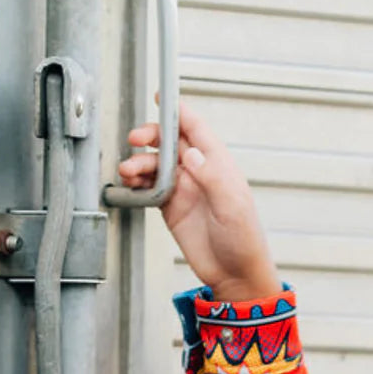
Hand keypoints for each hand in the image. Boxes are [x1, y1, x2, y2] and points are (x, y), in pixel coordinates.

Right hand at [117, 95, 280, 300]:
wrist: (235, 276)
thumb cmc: (244, 242)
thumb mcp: (232, 207)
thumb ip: (212, 177)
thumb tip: (191, 151)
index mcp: (218, 165)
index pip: (196, 129)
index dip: (178, 111)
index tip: (160, 97)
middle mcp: (199, 173)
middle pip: (170, 142)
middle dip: (151, 136)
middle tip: (136, 140)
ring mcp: (184, 189)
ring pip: (155, 164)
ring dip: (139, 162)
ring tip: (129, 171)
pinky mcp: (171, 208)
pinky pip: (149, 187)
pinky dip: (137, 183)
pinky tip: (130, 185)